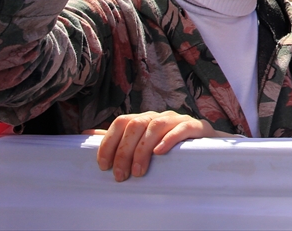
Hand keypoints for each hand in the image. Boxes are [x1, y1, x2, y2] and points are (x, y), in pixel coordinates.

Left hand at [91, 111, 226, 180]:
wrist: (204, 145)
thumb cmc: (168, 146)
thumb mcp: (141, 143)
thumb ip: (117, 138)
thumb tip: (87, 133)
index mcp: (144, 119)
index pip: (122, 122)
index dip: (109, 142)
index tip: (103, 166)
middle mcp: (158, 116)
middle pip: (136, 125)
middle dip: (124, 152)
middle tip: (121, 175)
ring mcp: (177, 119)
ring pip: (156, 126)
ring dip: (143, 150)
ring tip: (139, 171)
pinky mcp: (195, 126)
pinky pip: (181, 128)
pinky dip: (169, 139)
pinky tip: (160, 152)